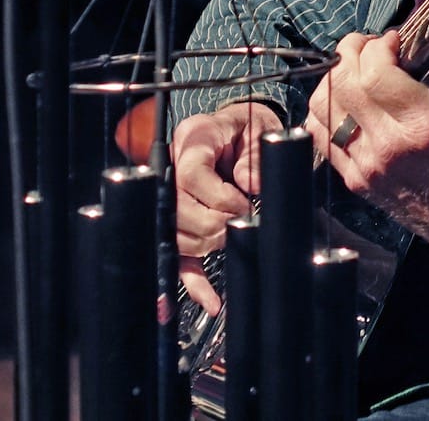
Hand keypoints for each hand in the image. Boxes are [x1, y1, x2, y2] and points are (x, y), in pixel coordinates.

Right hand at [172, 100, 282, 312]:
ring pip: (175, 235)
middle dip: (214, 224)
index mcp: (192, 140)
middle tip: (240, 222)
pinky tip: (210, 300)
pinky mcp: (178, 221)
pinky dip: (193, 281)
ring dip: (205, 246)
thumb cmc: (247, 127)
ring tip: (230, 241)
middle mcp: (173, 168)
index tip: (242, 204)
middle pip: (178, 209)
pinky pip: (179, 255)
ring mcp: (171, 197)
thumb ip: (254, 156)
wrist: (237, 129)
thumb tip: (251, 185)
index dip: (218, 196)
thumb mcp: (257, 130)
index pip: (190, 174)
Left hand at [304, 31, 428, 291]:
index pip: (375, 71)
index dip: (378, 45)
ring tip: (358, 72)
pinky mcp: (356, 180)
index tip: (394, 40)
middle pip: (343, 82)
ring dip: (335, 78)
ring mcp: (367, 166)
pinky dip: (329, 109)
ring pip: (322, 105)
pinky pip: (321, 134)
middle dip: (352, 52)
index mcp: (425, 125)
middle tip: (371, 47)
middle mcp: (389, 146)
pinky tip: (351, 103)